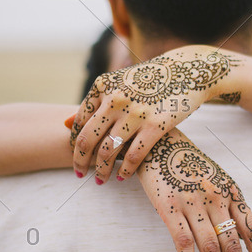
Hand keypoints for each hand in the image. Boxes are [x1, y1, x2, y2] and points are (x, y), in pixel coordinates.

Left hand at [69, 45, 239, 182]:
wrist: (186, 70)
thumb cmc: (149, 80)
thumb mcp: (119, 83)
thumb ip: (94, 104)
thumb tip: (64, 123)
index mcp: (103, 86)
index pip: (80, 122)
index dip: (75, 143)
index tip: (77, 156)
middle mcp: (115, 99)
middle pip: (88, 139)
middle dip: (80, 161)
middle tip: (79, 174)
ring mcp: (135, 113)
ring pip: (108, 152)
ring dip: (102, 171)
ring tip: (101, 180)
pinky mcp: (155, 126)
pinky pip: (134, 156)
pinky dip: (126, 170)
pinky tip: (123, 177)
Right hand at [137, 129, 251, 251]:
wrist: (158, 140)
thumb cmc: (187, 162)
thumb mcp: (215, 178)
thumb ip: (228, 205)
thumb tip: (242, 238)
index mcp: (231, 191)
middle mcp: (216, 198)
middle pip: (233, 244)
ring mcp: (194, 202)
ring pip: (210, 247)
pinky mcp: (170, 206)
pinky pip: (183, 241)